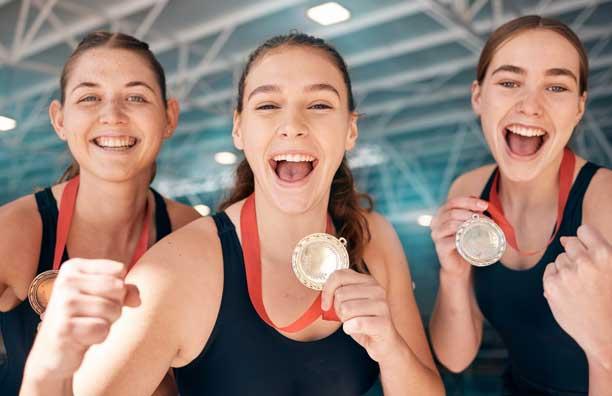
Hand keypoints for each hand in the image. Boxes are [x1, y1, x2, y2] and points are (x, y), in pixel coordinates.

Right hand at [27, 258, 139, 378]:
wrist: (52, 351)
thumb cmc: (82, 318)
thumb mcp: (104, 298)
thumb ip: (126, 291)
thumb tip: (137, 300)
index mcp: (74, 267)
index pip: (119, 270)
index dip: (118, 289)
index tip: (97, 298)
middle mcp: (66, 281)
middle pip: (119, 288)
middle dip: (115, 306)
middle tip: (92, 315)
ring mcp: (62, 303)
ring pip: (113, 309)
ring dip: (107, 323)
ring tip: (87, 325)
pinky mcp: (64, 327)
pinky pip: (103, 329)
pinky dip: (99, 336)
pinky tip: (82, 338)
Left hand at [321, 269, 400, 362]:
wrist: (384, 343)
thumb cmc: (363, 322)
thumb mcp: (350, 302)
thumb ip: (339, 293)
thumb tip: (324, 295)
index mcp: (368, 281)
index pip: (339, 275)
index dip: (327, 291)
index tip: (326, 305)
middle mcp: (377, 289)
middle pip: (340, 294)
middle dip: (338, 309)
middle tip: (347, 317)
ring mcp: (382, 305)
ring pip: (346, 309)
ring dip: (345, 320)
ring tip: (354, 323)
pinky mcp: (383, 322)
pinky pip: (355, 323)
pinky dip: (350, 329)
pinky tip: (356, 330)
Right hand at [430, 196, 488, 276]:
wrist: (458, 265)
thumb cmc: (464, 242)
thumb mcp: (469, 226)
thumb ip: (473, 214)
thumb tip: (483, 205)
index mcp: (441, 214)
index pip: (453, 202)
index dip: (469, 201)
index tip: (485, 205)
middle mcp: (435, 222)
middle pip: (452, 212)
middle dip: (471, 214)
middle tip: (487, 220)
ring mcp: (436, 235)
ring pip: (451, 224)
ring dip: (469, 225)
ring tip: (482, 229)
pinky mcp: (440, 248)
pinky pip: (451, 240)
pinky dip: (464, 238)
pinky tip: (474, 239)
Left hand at [543, 224, 611, 368]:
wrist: (607, 335)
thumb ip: (599, 252)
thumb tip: (567, 239)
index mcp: (605, 255)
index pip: (584, 230)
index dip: (585, 240)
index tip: (587, 249)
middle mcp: (584, 262)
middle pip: (570, 244)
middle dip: (576, 255)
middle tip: (586, 274)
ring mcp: (566, 274)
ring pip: (559, 259)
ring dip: (567, 268)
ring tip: (580, 287)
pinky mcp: (552, 286)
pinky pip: (549, 271)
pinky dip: (556, 278)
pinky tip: (570, 291)